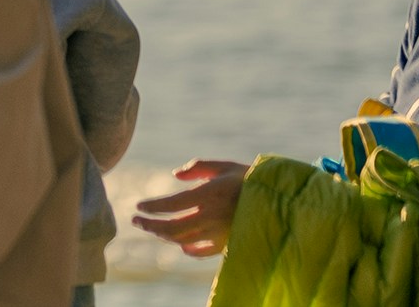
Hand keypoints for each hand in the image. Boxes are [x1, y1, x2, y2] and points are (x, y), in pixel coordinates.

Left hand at [133, 159, 248, 256]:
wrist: (282, 201)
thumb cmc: (251, 178)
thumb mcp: (224, 167)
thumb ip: (197, 168)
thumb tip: (175, 175)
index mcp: (208, 195)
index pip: (171, 205)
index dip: (152, 208)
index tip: (139, 207)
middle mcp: (211, 217)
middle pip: (172, 227)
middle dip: (151, 225)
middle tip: (136, 221)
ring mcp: (220, 233)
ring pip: (184, 240)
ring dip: (165, 236)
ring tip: (153, 229)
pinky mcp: (230, 243)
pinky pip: (204, 251)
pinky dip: (189, 250)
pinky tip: (181, 245)